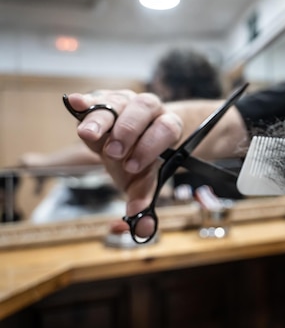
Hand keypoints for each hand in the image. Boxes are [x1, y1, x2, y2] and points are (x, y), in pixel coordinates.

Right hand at [64, 90, 182, 214]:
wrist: (136, 139)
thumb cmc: (141, 161)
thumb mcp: (144, 181)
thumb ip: (143, 201)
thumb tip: (142, 229)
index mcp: (167, 126)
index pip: (165, 129)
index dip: (151, 145)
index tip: (134, 165)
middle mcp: (149, 109)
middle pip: (142, 109)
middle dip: (128, 131)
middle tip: (115, 153)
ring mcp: (125, 101)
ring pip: (117, 102)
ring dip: (102, 119)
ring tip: (88, 134)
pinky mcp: (103, 100)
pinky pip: (96, 97)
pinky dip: (85, 101)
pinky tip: (75, 102)